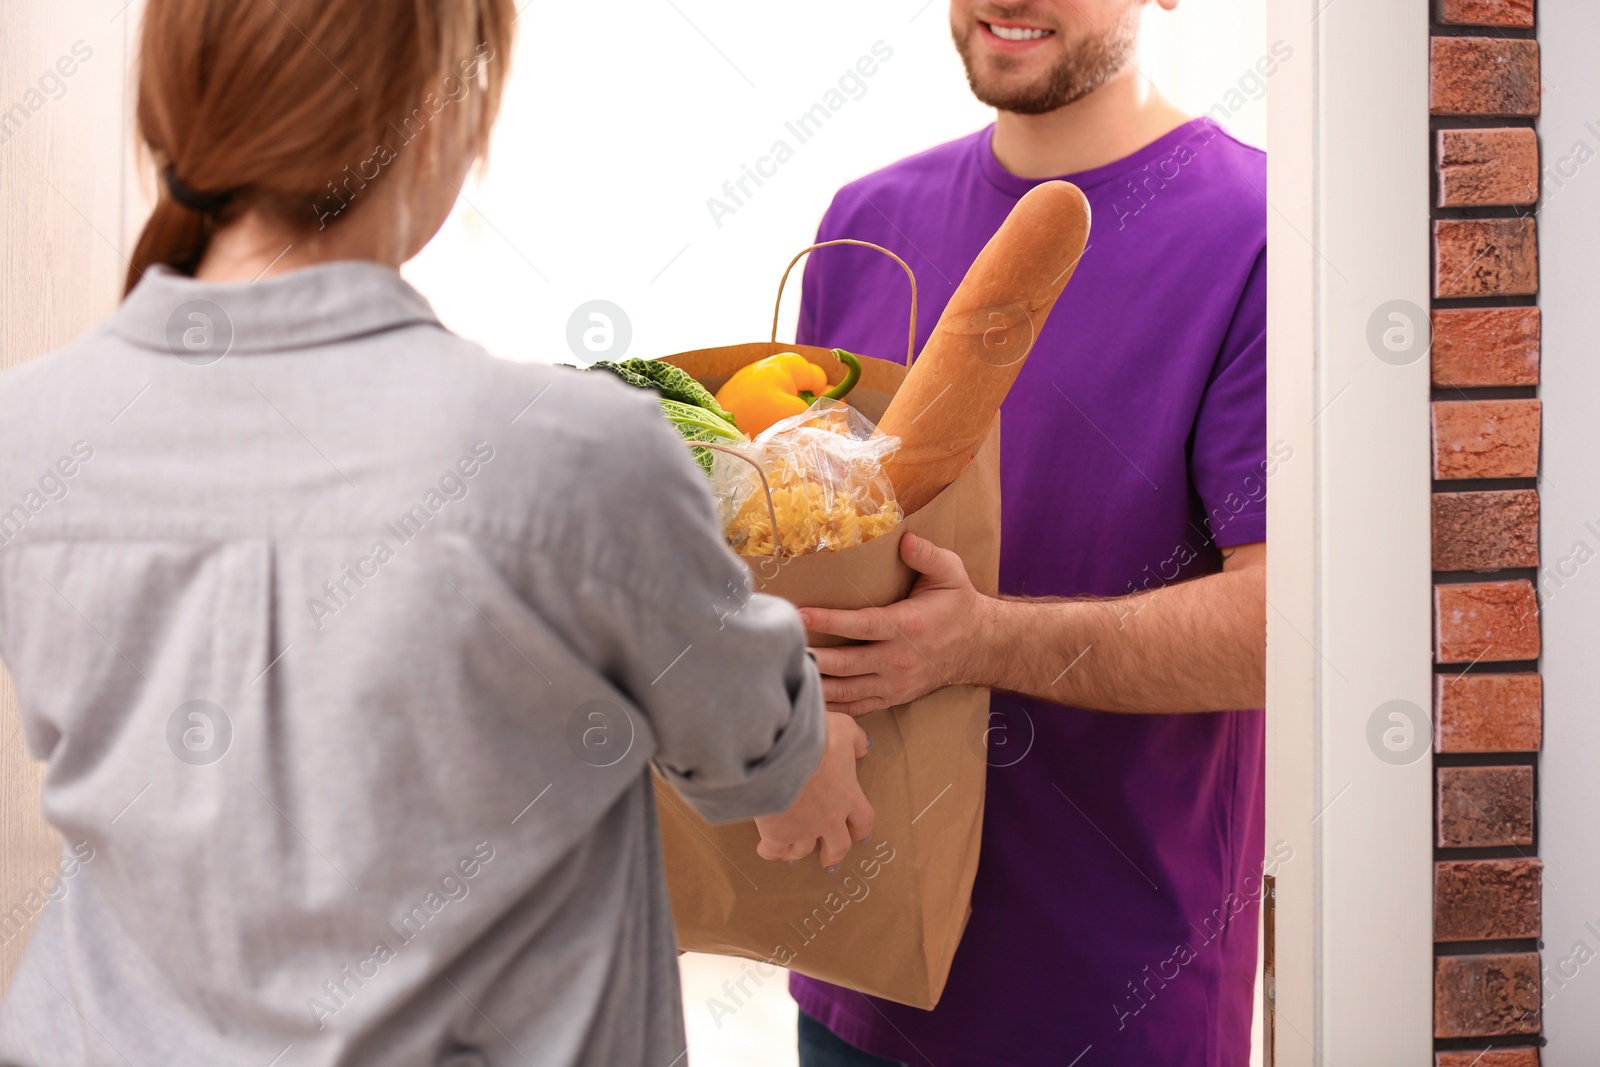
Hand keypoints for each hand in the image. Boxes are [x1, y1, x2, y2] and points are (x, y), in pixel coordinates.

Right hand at [755, 712, 873, 868]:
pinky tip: (766, 848)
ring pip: (804, 851)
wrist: (782, 752)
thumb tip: (864, 747)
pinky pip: (774, 850)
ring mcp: (803, 830)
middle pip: (838, 847)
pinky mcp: (777, 834)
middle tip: (829, 859)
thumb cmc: (815, 739)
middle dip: (834, 854)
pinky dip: (770, 851)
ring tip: (793, 854)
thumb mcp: (843, 729)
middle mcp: (829, 819)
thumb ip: (856, 740)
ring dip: (799, 852)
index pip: (863, 820)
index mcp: (848, 796)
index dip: (861, 829)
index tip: (860, 835)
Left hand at [799, 533, 982, 715]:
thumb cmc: (958, 606)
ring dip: (816, 685)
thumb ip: (928, 555)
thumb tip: (904, 538)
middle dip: (812, 657)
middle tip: (781, 649)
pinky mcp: (893, 698)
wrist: (980, 648)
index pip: (861, 625)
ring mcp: (895, 684)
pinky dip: (832, 706)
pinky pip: (857, 707)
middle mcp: (899, 660)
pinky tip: (808, 699)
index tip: (799, 614)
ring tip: (787, 674)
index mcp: (908, 627)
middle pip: (846, 664)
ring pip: (847, 691)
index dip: (828, 620)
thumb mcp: (951, 574)